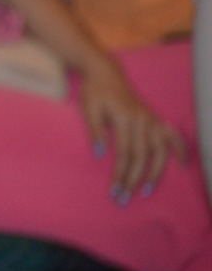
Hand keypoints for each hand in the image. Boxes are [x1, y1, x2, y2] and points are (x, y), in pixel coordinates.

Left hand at [77, 55, 186, 201]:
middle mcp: (142, 120)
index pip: (125, 153)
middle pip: (142, 156)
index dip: (120, 174)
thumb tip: (100, 154)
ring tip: (147, 190)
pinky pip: (173, 136)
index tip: (114, 190)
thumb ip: (95, 130)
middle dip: (133, 179)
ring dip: (155, 172)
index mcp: (125, 118)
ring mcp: (152, 119)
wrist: (106, 73)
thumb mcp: (88, 108)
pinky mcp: (155, 118)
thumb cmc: (94, 92)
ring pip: (160, 150)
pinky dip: (180, 149)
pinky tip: (181, 164)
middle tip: (124, 198)